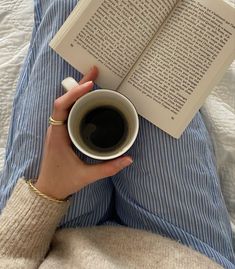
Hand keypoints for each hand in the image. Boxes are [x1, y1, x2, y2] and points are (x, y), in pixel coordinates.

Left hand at [35, 67, 132, 199]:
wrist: (49, 189)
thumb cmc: (63, 181)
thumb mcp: (87, 175)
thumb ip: (109, 168)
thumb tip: (129, 159)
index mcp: (59, 136)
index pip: (61, 107)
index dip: (74, 93)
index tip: (90, 84)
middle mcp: (57, 129)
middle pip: (65, 100)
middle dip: (79, 85)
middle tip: (95, 73)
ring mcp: (59, 129)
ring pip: (66, 104)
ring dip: (78, 92)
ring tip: (94, 81)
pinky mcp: (63, 132)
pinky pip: (69, 111)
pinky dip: (78, 102)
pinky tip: (89, 99)